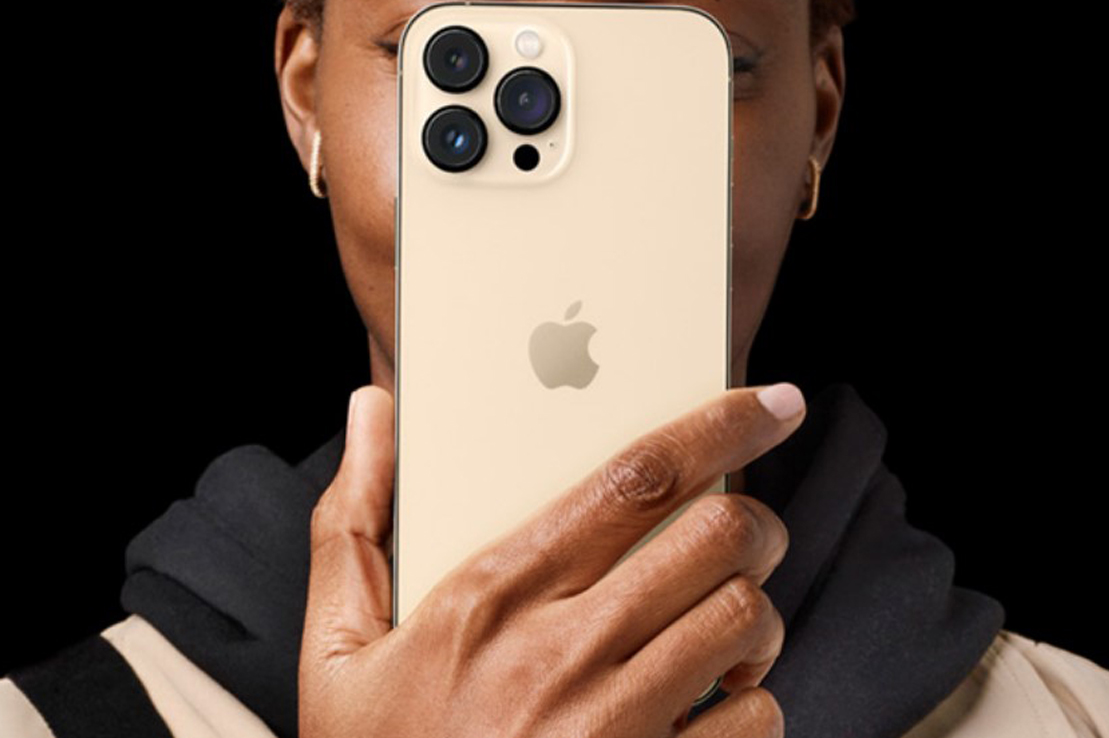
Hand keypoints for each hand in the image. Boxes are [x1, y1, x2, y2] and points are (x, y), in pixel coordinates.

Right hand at [300, 381, 804, 736]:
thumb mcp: (336, 649)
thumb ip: (354, 520)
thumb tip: (372, 407)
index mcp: (492, 597)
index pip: (635, 478)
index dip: (720, 424)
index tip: (772, 403)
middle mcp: (562, 654)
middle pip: (716, 536)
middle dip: (754, 518)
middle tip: (744, 527)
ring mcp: (614, 730)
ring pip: (746, 620)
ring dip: (755, 612)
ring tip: (724, 621)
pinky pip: (755, 724)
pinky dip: (754, 705)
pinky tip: (713, 708)